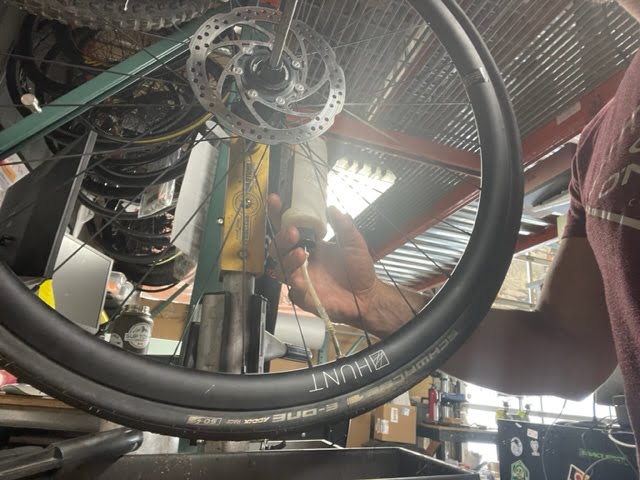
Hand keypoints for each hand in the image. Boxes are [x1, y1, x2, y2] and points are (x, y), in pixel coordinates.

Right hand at [267, 194, 379, 327]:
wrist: (367, 297)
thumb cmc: (359, 270)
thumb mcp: (354, 244)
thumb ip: (344, 226)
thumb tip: (332, 208)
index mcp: (311, 245)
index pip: (290, 227)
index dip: (279, 214)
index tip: (276, 200)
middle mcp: (302, 260)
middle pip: (279, 247)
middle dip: (282, 237)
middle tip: (293, 232)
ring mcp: (301, 278)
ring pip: (280, 267)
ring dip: (287, 258)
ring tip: (301, 253)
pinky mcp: (304, 296)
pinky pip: (291, 289)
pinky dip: (293, 282)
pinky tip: (300, 278)